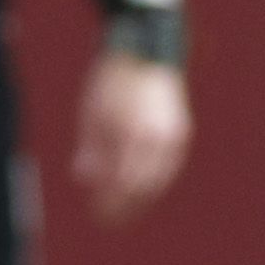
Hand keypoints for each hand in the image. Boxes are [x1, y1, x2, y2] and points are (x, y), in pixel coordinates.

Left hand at [72, 44, 190, 219]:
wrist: (145, 44)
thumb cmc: (113, 77)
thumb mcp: (93, 111)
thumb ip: (91, 149)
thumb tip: (84, 180)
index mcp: (136, 136)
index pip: (124, 184)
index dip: (111, 204)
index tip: (97, 216)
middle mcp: (160, 139)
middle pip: (143, 187)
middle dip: (125, 206)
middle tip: (108, 220)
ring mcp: (174, 134)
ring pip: (159, 178)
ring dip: (141, 196)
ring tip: (124, 206)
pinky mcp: (180, 129)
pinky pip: (167, 164)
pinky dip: (153, 179)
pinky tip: (140, 184)